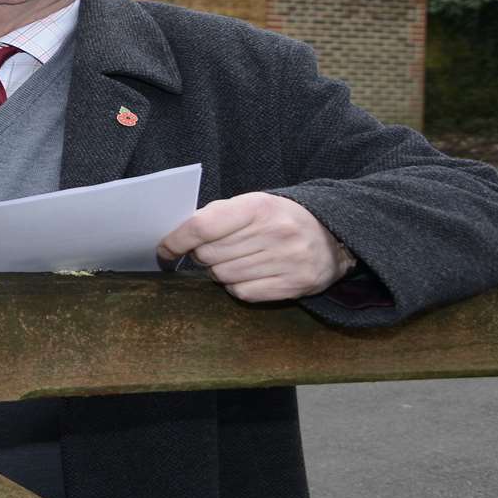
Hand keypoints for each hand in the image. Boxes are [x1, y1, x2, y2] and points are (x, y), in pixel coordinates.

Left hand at [157, 192, 355, 302]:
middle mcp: (274, 233)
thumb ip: (216, 215)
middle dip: (200, 256)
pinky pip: (243, 292)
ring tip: (235, 260)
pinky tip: (248, 274)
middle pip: (209, 255)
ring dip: (219, 271)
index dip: (176, 241)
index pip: (202, 227)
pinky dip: (237, 286)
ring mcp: (287, 260)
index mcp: (258, 207)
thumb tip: (177, 235)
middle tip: (210, 251)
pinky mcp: (295, 285)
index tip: (164, 250)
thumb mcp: (252, 204)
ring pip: (223, 276)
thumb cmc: (279, 218)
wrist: (333, 236)